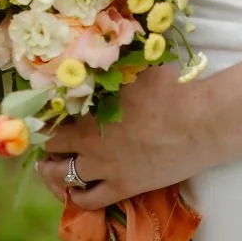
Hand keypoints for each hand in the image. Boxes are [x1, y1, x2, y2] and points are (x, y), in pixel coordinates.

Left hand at [35, 64, 216, 210]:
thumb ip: (114, 62)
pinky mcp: (121, 187)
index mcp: (90, 107)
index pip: (50, 113)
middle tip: (48, 139)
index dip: (44, 114)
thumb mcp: (137, 65)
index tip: (44, 112)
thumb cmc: (170, 86)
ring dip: (53, 172)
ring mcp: (104, 166)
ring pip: (63, 176)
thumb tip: (102, 40)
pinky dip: (77, 196)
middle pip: (51, 146)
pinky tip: (77, 190)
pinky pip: (88, 200)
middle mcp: (89, 139)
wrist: (197, 121)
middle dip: (47, 142)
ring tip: (52, 167)